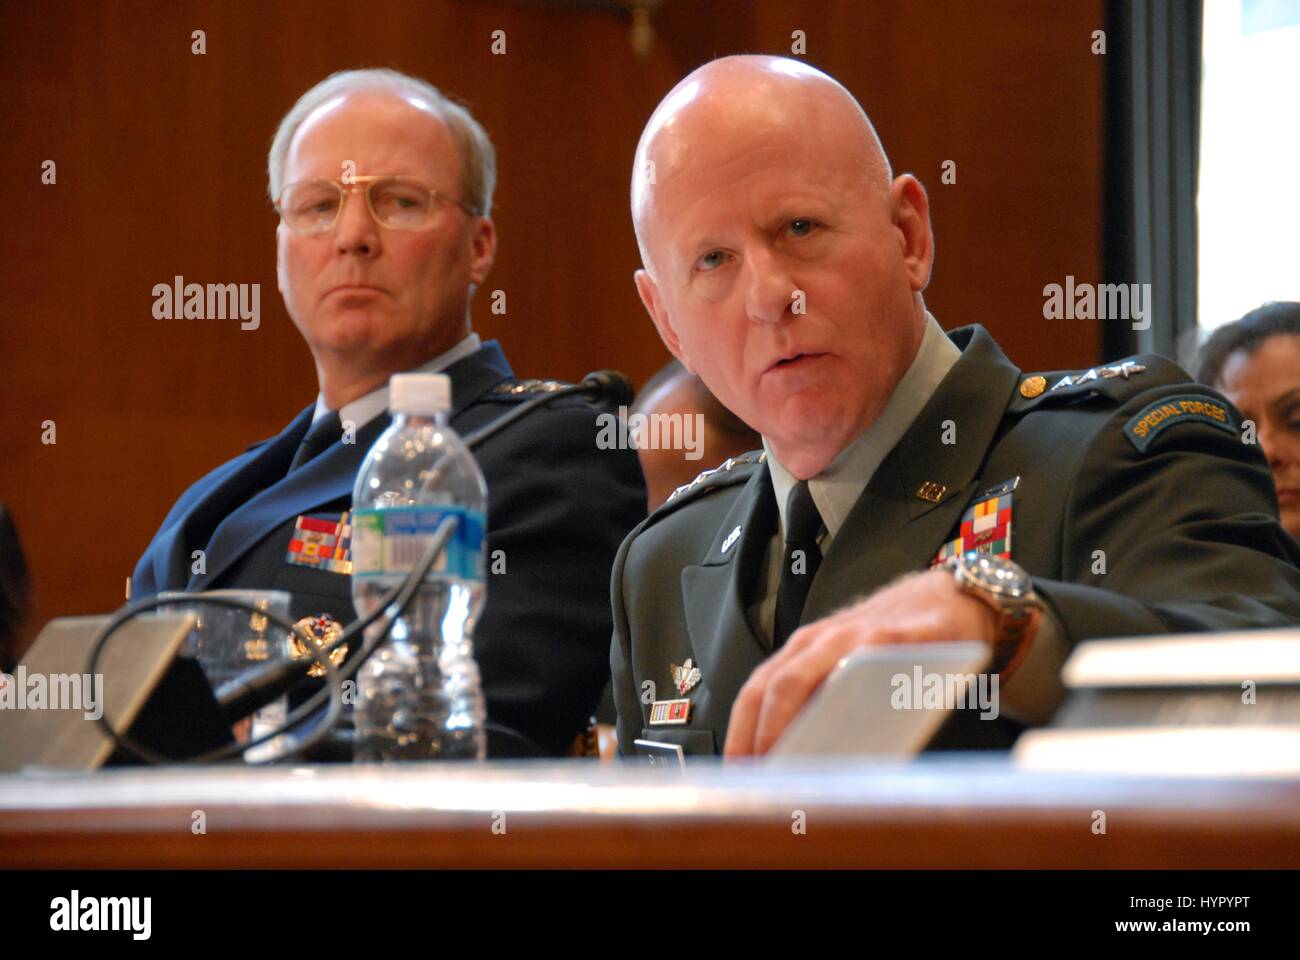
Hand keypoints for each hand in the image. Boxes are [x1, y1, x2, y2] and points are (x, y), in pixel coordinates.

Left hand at [723, 567, 997, 757]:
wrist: (948, 599)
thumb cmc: (893, 641)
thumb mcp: (850, 669)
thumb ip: (825, 704)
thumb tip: (799, 768)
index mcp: (802, 653)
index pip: (756, 693)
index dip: (741, 734)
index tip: (737, 772)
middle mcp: (819, 642)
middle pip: (773, 688)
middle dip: (760, 734)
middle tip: (761, 777)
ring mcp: (853, 638)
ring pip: (803, 679)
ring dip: (791, 724)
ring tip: (789, 767)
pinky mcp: (893, 639)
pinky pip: (864, 670)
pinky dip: (850, 703)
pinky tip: (848, 736)